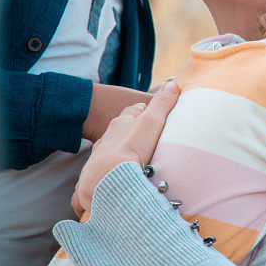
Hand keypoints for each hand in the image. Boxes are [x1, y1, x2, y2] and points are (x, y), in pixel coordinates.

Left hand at [71, 82, 180, 216]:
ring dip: (116, 153)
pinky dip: (104, 175)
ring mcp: (98, 159)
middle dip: (127, 132)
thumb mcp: (150, 123)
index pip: (131, 112)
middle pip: (117, 131)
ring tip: (128, 161)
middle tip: (139, 136)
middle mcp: (106, 139)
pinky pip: (97, 174)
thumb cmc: (129, 150)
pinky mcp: (92, 178)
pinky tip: (111, 182)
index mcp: (120, 125)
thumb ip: (161, 105)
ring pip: (107, 151)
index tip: (147, 110)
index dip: (141, 110)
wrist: (106, 181)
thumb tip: (172, 84)